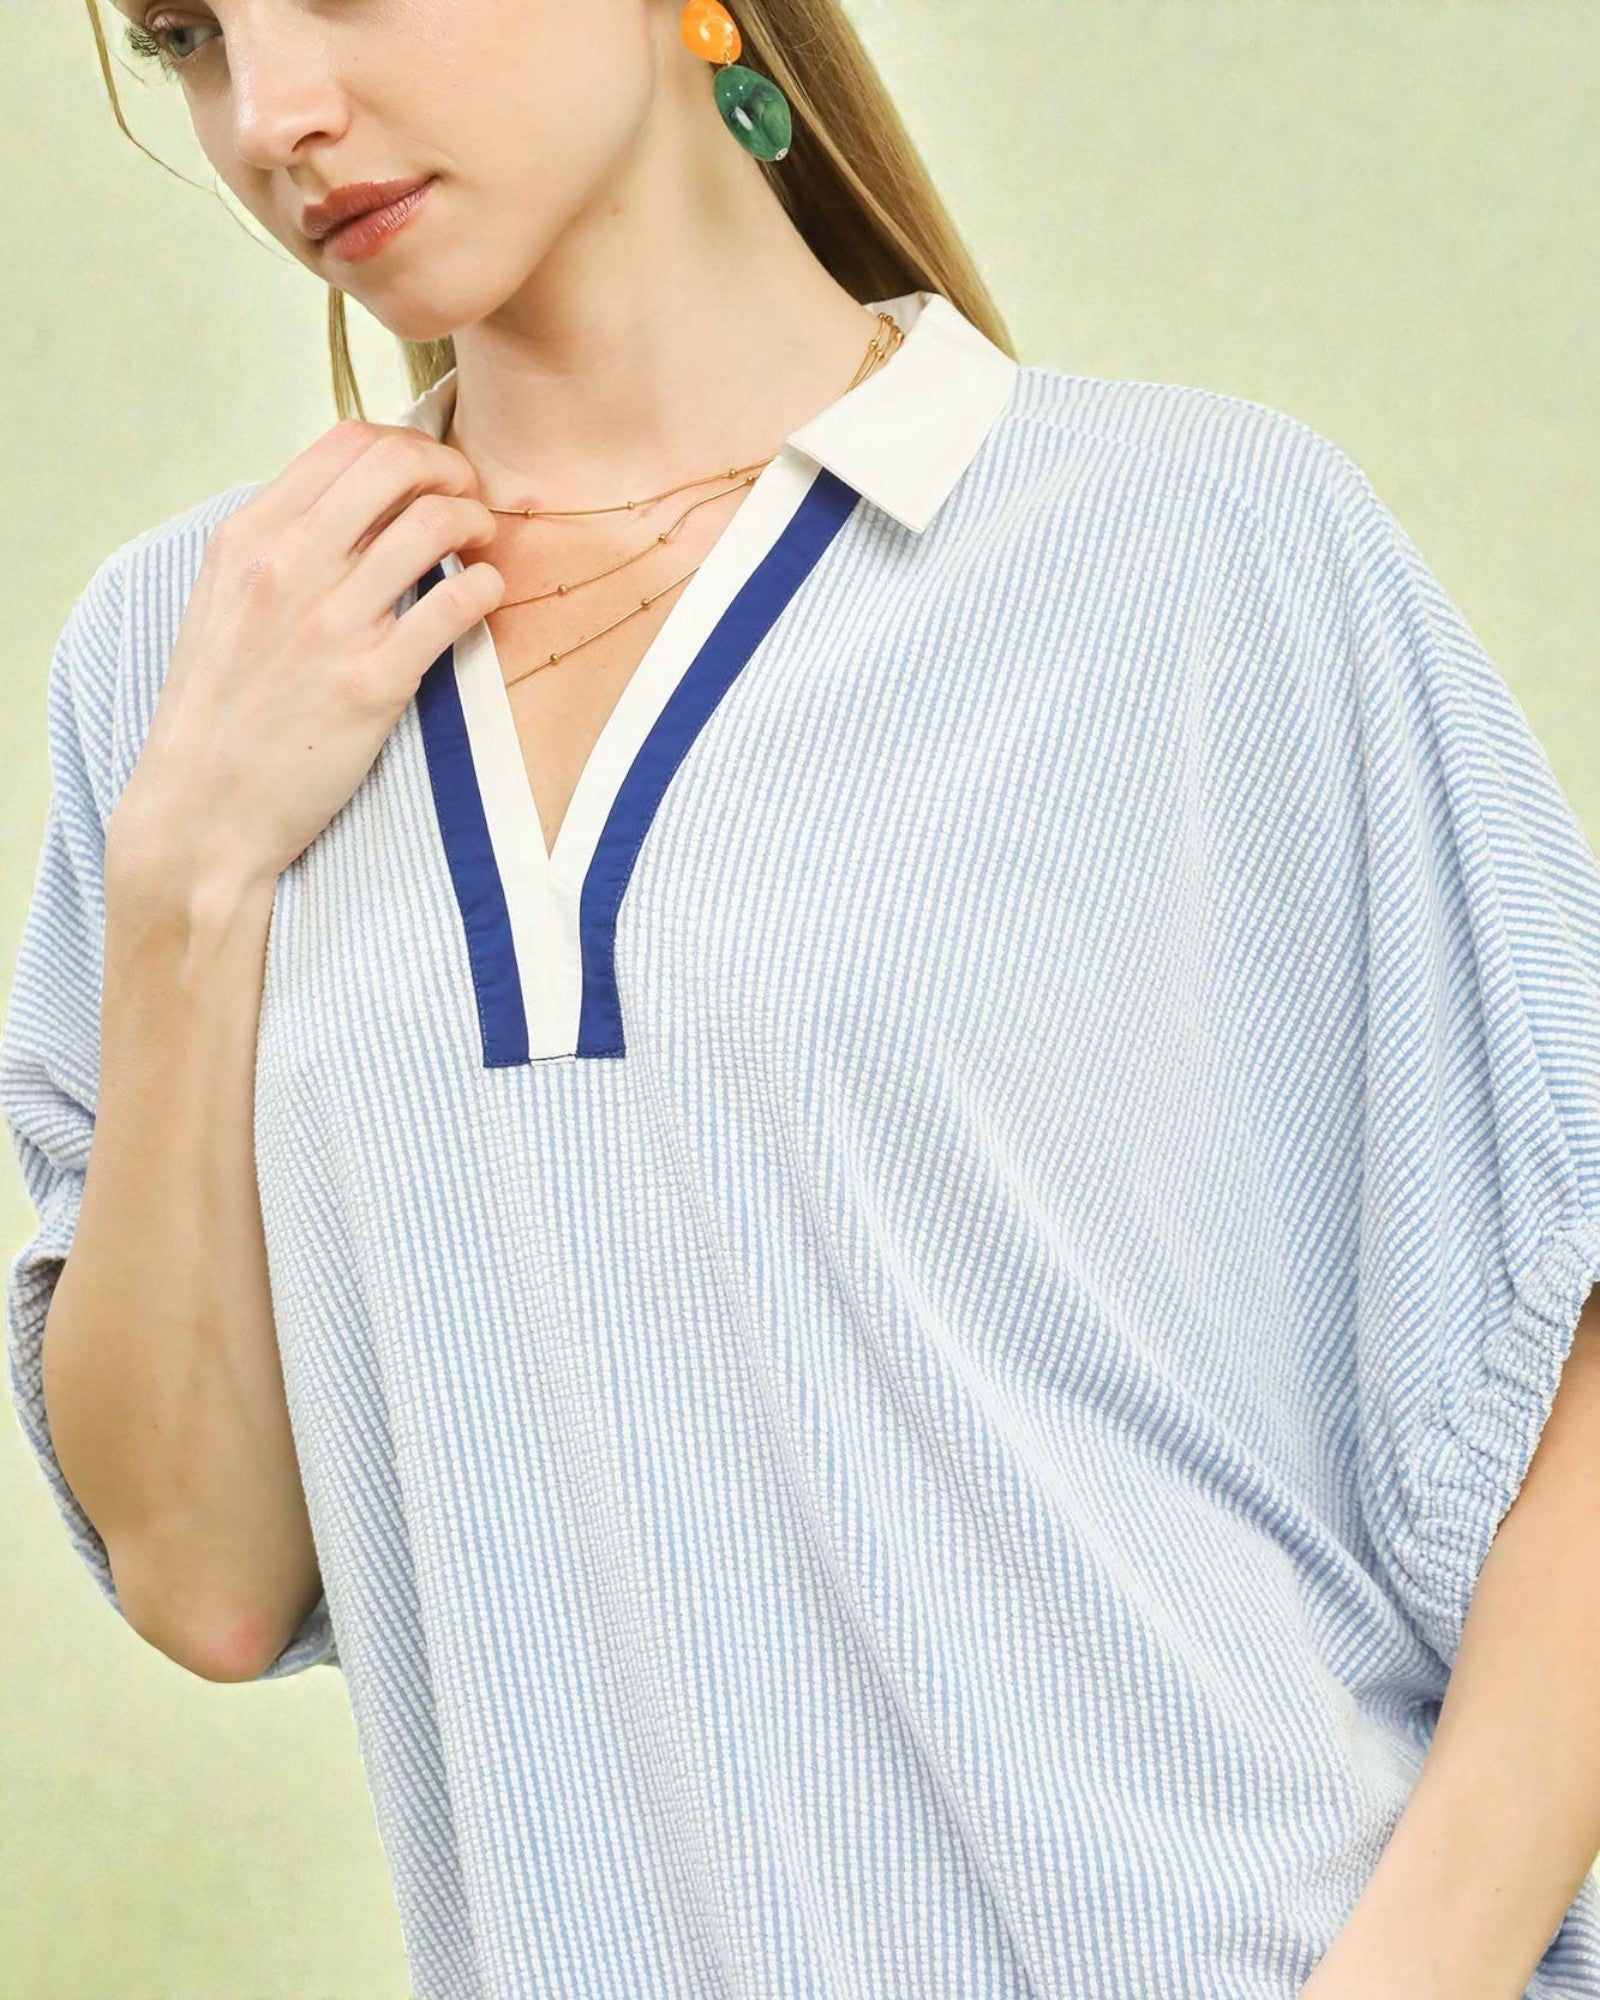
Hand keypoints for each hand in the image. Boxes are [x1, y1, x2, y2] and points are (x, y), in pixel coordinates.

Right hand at [110, 421, 505, 894]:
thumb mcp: (225, 603)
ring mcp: (330, 624)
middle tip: (470, 503)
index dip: (409, 448)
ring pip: (433, 524)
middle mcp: (287, 567)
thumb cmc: (221, 710)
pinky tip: (486, 599)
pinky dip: (486, 589)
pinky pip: (455, 605)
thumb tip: (350, 504)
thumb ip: (281, 547)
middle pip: (396, 466)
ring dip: (477, 524)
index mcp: (248, 538)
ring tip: (483, 549)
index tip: (432, 478)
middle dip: (452, 471)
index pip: (347, 442)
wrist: (201, 811)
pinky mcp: (371, 684)